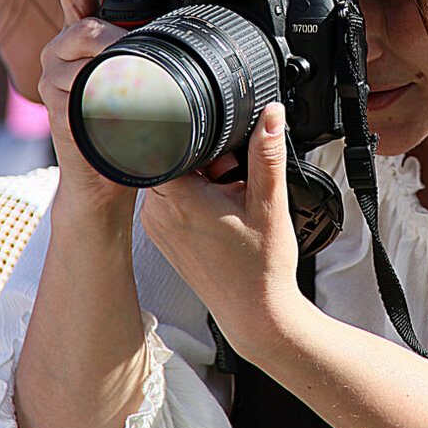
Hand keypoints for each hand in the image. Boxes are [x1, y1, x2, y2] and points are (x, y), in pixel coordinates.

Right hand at [38, 0, 140, 209]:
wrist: (107, 172)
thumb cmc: (128, 117)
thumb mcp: (142, 69)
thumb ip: (151, 40)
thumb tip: (195, 14)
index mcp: (82, 31)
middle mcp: (62, 49)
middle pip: (80, 24)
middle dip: (116, 35)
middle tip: (141, 48)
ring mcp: (54, 79)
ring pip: (84, 61)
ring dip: (121, 69)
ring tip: (143, 85)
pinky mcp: (58, 109)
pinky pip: (83, 93)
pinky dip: (112, 97)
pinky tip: (128, 107)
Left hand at [140, 103, 303, 358]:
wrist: (255, 313)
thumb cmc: (260, 267)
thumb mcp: (269, 202)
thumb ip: (267, 152)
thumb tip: (270, 114)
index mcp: (178, 197)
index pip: (169, 142)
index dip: (199, 138)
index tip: (224, 153)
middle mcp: (157, 212)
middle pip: (173, 158)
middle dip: (207, 160)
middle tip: (233, 181)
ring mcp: (157, 227)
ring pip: (175, 177)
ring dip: (202, 179)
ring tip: (229, 202)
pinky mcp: (164, 237)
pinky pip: (174, 200)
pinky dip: (197, 199)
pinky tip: (221, 217)